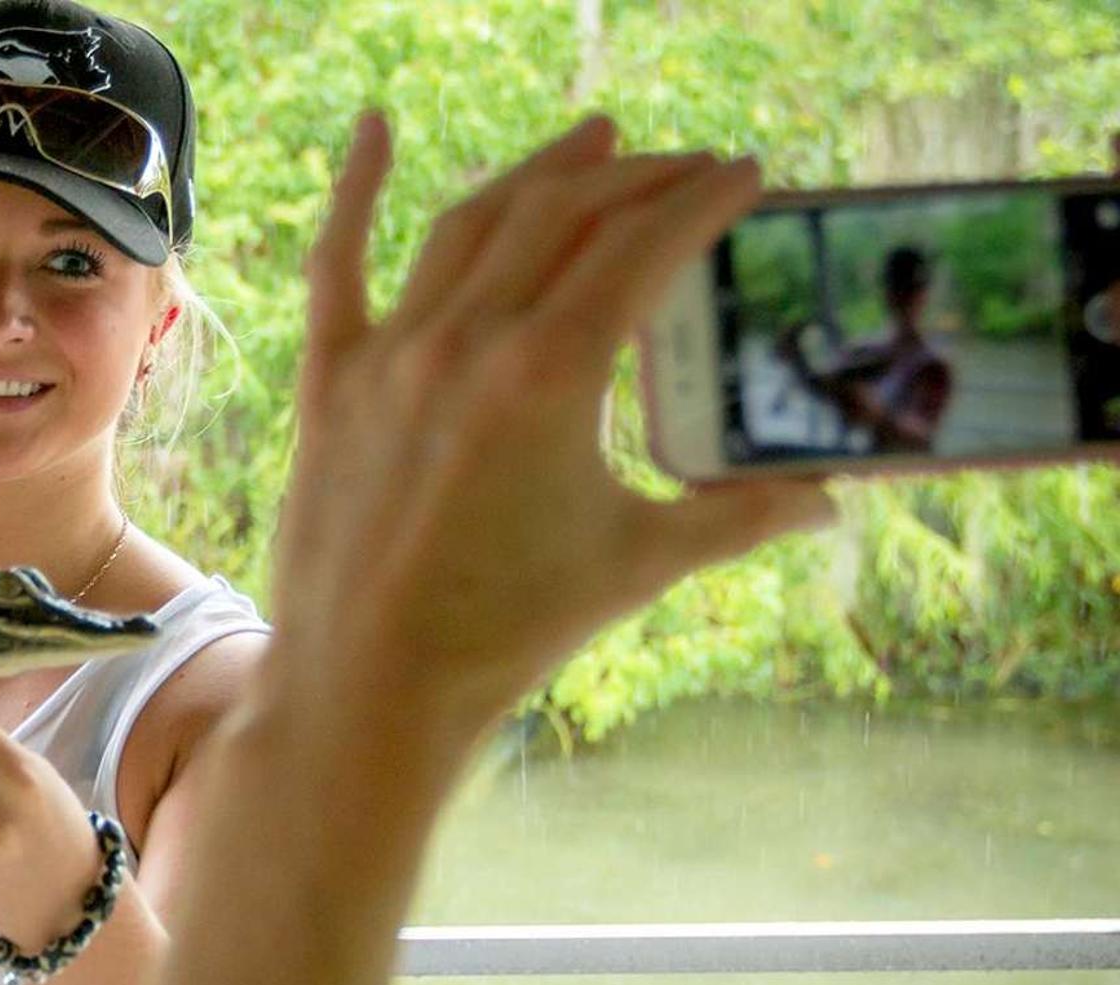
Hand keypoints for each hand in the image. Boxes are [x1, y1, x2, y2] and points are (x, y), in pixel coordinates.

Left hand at [271, 113, 835, 724]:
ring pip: (470, 224)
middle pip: (564, 218)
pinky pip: (337, 264)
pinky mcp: (333, 380)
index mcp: (551, 373)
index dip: (702, 200)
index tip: (744, 174)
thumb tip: (827, 501)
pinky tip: (375, 125)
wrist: (373, 683)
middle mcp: (467, 341)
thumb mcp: (636, 563)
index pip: (643, 248)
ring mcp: (391, 353)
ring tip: (594, 145)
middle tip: (687, 168)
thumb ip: (736, 517)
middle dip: (637, 179)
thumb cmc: (508, 629)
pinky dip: (354, 189)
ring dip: (539, 174)